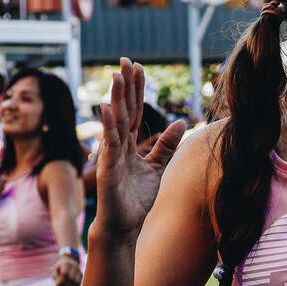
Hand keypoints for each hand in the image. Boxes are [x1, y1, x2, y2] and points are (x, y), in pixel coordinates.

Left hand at [51, 255, 81, 285]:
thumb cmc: (59, 267)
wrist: (69, 261)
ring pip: (77, 283)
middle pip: (72, 279)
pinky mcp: (81, 276)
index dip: (60, 282)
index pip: (65, 274)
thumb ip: (55, 277)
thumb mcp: (54, 270)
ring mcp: (79, 271)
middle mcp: (75, 267)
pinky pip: (78, 284)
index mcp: (67, 264)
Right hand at [92, 58, 186, 237]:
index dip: (137, 90)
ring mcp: (111, 155)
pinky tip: (106, 108)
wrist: (125, 224)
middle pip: (124, 109)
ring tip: (117, 76)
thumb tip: (180, 122)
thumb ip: (166, 145)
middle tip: (126, 61)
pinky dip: (108, 126)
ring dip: (116, 99)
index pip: (134, 111)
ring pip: (115, 122)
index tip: (139, 68)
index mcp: (130, 144)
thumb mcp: (158, 167)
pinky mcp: (107, 168)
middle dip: (125, 86)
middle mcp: (118, 145)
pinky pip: (109, 144)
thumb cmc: (137, 198)